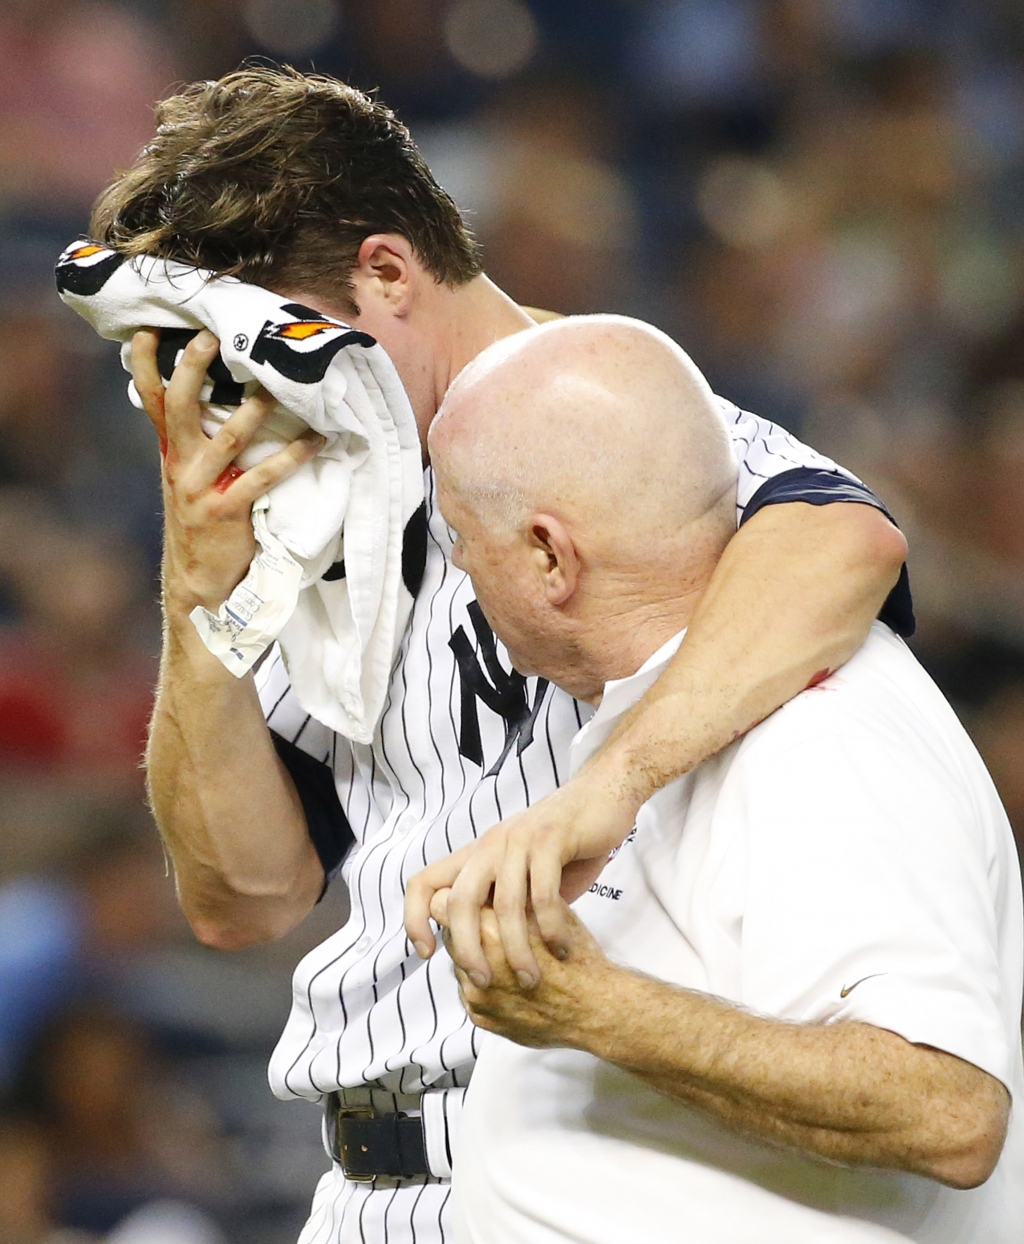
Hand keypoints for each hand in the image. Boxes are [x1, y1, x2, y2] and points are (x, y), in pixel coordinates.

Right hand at [131, 328, 324, 614]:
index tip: (149, 330)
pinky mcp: (228, 512)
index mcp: (171, 454)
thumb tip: (217, 399)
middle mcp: (180, 466)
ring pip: (228, 438)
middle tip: (210, 337)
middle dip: (192, 369)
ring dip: (254, 409)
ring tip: (277, 385)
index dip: (145, 366)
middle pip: (180, 407)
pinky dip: (292, 456)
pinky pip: (263, 477)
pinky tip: (315, 440)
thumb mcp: (189, 479)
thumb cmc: (202, 523)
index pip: (151, 401)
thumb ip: (195, 444)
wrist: (199, 582)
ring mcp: (201, 489)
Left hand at [405, 762, 638, 987]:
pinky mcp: (551, 838)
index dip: (415, 919)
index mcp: (476, 854)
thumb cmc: (565, 844)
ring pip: (504, 905)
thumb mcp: (524, 875)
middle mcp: (490, 845)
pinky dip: (550, 928)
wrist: (603, 796)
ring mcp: (518, 840)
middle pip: (459, 901)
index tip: (427, 954)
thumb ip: (502, 903)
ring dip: (516, 949)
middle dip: (467, 948)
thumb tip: (482, 949)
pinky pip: (544, 894)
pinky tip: (561, 949)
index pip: (424, 883)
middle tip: (485, 981)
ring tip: (530, 979)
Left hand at [452, 904, 615, 1050]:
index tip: (464, 901)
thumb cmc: (576, 955)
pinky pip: (466, 992)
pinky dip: (481, 983)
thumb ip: (513, 894)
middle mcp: (478, 958)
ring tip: (500, 955)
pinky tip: (505, 979)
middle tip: (486, 927)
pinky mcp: (483, 1017)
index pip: (439, 902)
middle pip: (447, 933)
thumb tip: (484, 885)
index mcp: (492, 924)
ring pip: (456, 963)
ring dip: (473, 957)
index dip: (451, 898)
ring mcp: (478, 992)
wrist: (597, 1008)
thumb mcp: (549, 910)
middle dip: (463, 929)